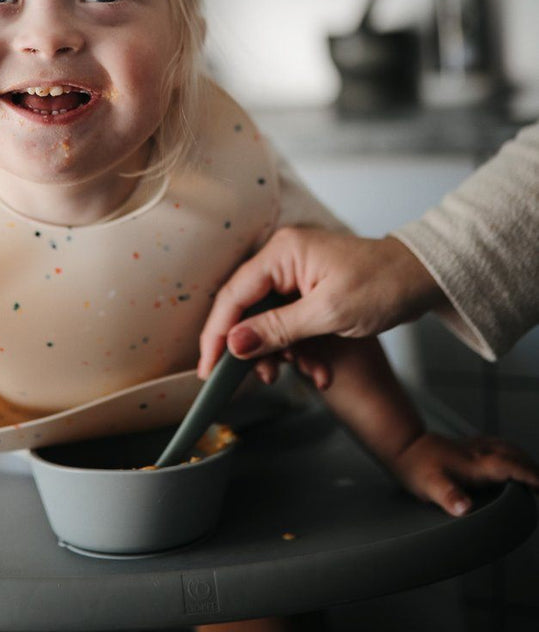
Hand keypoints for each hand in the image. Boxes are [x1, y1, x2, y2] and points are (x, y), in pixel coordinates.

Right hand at [198, 228, 443, 377]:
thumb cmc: (384, 284)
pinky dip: (302, 348)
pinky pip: (291, 323)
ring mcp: (296, 274)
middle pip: (248, 309)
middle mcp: (282, 259)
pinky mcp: (309, 290)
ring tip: (312, 374)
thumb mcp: (329, 313)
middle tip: (264, 379)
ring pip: (270, 321)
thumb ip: (278, 329)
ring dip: (286, 354)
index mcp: (282, 253)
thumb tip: (234, 345)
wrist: (424, 277)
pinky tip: (321, 368)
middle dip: (257, 349)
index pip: (234, 295)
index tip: (208, 369)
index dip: (217, 334)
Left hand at [389, 431, 538, 516]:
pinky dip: (510, 453)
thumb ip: (448, 496)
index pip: (510, 467)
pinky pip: (497, 445)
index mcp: (474, 463)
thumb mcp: (429, 485)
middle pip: (514, 455)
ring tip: (533, 474)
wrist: (402, 443)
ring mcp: (473, 445)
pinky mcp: (467, 444)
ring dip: (523, 459)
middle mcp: (478, 452)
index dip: (530, 476)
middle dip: (532, 468)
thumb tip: (464, 508)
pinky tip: (508, 459)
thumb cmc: (415, 466)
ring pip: (507, 448)